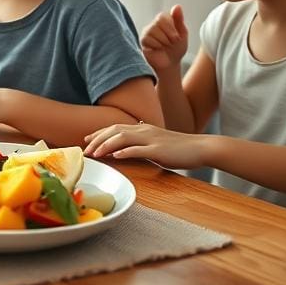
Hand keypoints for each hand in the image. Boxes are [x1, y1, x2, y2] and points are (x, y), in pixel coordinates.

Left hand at [83, 122, 206, 168]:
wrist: (201, 147)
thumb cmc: (179, 148)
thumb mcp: (156, 143)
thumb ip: (141, 144)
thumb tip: (126, 149)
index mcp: (142, 128)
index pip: (115, 128)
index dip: (99, 133)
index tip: (86, 140)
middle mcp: (144, 130)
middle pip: (114, 131)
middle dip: (97, 139)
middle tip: (85, 150)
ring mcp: (151, 139)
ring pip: (122, 138)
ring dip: (106, 145)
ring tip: (94, 153)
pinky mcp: (158, 150)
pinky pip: (139, 150)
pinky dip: (125, 151)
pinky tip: (115, 156)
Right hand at [140, 4, 188, 74]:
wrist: (170, 64)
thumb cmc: (176, 49)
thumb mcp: (182, 34)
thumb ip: (179, 20)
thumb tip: (177, 6)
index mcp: (163, 21)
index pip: (162, 16)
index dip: (170, 27)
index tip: (176, 38)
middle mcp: (153, 25)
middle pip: (157, 22)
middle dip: (168, 35)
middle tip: (171, 43)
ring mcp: (146, 32)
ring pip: (152, 30)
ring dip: (163, 41)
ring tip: (164, 47)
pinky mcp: (142, 41)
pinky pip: (147, 39)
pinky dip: (156, 45)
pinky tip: (158, 49)